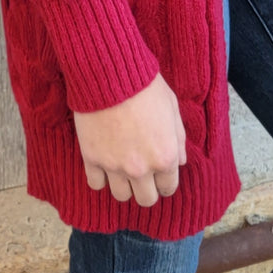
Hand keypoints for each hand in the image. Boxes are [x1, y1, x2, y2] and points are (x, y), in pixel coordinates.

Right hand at [72, 72, 186, 206]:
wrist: (110, 72)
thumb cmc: (145, 86)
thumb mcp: (172, 107)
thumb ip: (179, 138)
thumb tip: (180, 161)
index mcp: (165, 157)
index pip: (169, 188)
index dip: (164, 181)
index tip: (158, 173)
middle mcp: (141, 168)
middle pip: (146, 200)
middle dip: (146, 188)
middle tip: (140, 172)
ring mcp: (115, 166)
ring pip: (121, 196)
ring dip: (123, 184)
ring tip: (121, 167)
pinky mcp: (92, 158)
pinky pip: (96, 184)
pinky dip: (100, 177)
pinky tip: (103, 162)